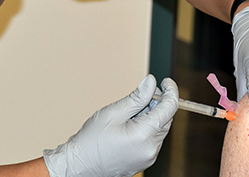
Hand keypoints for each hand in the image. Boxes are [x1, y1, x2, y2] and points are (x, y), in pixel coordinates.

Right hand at [43, 75, 177, 176]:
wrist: (79, 166)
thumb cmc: (91, 141)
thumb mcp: (114, 112)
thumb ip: (137, 97)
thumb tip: (151, 82)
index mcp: (145, 135)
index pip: (169, 108)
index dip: (170, 91)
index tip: (165, 82)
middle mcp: (151, 148)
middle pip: (166, 119)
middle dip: (157, 104)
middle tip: (141, 96)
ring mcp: (149, 156)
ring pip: (159, 129)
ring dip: (151, 116)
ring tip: (129, 114)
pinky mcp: (144, 160)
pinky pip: (153, 139)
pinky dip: (147, 128)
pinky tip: (130, 126)